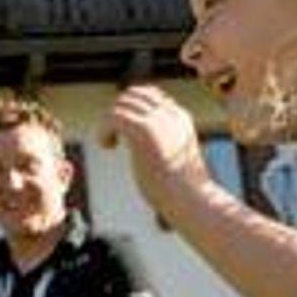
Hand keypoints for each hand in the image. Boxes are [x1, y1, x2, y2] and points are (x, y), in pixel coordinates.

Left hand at [101, 85, 209, 216]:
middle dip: (118, 113)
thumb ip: (161, 143)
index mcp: (181, 118)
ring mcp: (158, 120)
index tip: (126, 132)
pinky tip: (109, 146)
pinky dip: (104, 130)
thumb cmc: (183, 192)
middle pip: (132, 94)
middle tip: (115, 137)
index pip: (151, 95)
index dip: (132, 110)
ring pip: (120, 104)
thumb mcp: (174, 158)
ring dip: (109, 122)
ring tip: (111, 144)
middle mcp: (170, 114)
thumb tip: (140, 146)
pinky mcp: (144, 131)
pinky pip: (112, 116)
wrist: (192, 201)